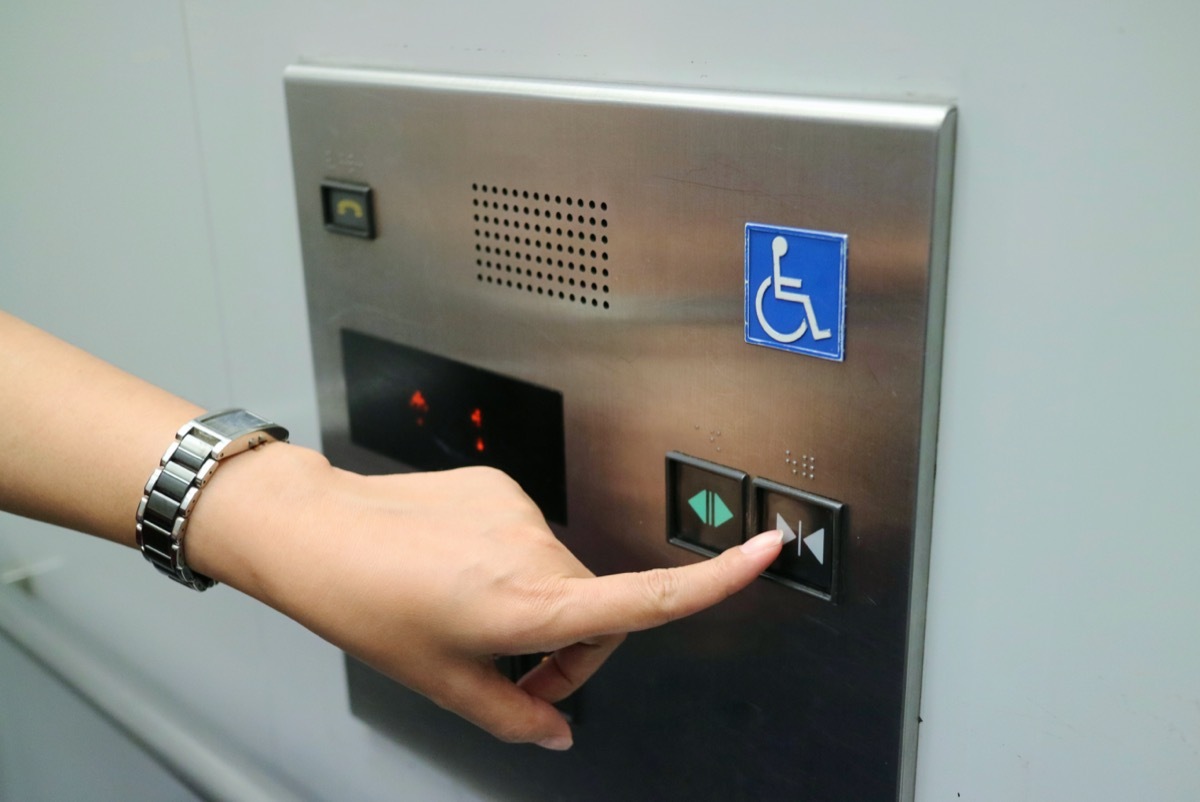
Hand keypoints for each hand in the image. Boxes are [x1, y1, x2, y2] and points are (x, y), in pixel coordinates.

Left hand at [186, 444, 783, 750]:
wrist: (316, 528)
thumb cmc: (365, 600)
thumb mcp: (440, 680)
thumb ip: (513, 714)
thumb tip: (555, 729)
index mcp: (526, 602)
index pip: (643, 597)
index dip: (715, 580)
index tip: (767, 551)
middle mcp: (533, 549)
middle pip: (599, 607)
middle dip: (574, 648)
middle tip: (519, 676)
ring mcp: (517, 511)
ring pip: (562, 573)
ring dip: (540, 604)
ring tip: (473, 619)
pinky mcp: (500, 484)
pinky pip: (528, 535)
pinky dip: (512, 565)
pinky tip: (460, 573)